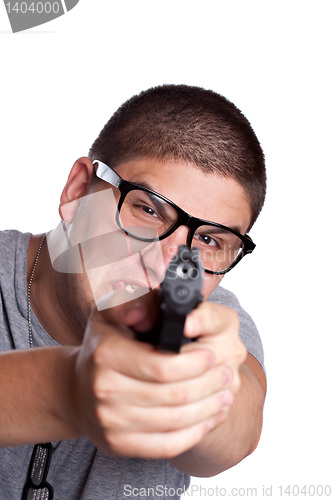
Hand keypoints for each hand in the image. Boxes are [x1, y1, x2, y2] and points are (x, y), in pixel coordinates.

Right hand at [70, 291, 244, 458]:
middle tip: (227, 374)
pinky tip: (207, 419)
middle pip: (174, 395)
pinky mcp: (119, 444)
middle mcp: (104, 389)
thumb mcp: (111, 312)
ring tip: (225, 395)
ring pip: (175, 421)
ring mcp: (110, 422)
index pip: (162, 366)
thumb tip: (150, 312)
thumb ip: (133, 301)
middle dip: (209, 385)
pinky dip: (193, 434)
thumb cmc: (103, 346)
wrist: (76, 390)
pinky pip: (166, 445)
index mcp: (105, 354)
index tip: (212, 355)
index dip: (194, 363)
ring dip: (208, 409)